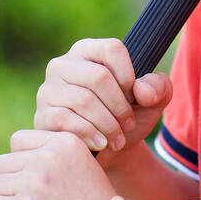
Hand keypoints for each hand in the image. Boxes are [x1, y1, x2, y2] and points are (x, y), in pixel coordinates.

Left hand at [0, 129, 134, 199]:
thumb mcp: (86, 169)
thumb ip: (63, 162)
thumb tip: (34, 168)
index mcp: (65, 141)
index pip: (18, 140)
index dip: (19, 162)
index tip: (28, 185)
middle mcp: (47, 156)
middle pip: (0, 164)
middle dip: (5, 184)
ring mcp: (34, 182)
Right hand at [35, 38, 173, 170]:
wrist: (108, 151)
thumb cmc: (128, 116)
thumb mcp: (153, 101)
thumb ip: (159, 87)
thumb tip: (142, 90)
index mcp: (89, 51)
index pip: (111, 48)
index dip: (129, 75)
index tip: (135, 96)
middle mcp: (64, 64)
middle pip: (98, 76)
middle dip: (120, 106)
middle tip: (129, 124)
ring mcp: (49, 89)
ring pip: (82, 100)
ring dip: (107, 124)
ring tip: (119, 139)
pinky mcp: (42, 115)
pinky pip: (65, 120)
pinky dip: (89, 134)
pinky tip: (102, 144)